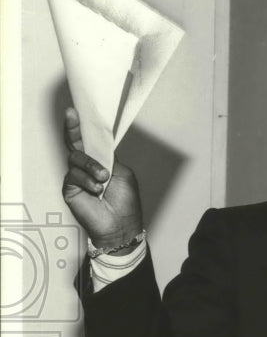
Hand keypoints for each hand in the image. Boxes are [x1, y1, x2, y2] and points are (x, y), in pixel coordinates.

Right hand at [61, 108, 143, 250]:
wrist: (120, 225)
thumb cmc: (125, 202)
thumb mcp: (123, 174)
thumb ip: (109, 159)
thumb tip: (97, 149)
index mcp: (102, 162)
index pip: (90, 141)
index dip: (82, 127)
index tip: (75, 111)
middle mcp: (87, 167)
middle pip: (76, 143)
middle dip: (73, 128)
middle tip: (71, 116)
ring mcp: (77, 177)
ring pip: (75, 158)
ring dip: (91, 166)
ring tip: (103, 180)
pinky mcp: (70, 188)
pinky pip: (73, 175)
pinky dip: (86, 181)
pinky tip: (96, 190)